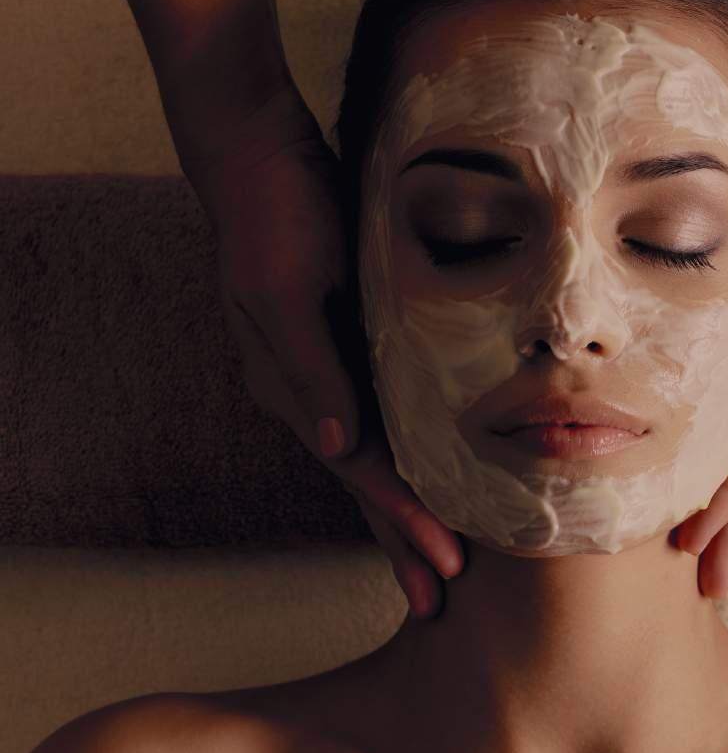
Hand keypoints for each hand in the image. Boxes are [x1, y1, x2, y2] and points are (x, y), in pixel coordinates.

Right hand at [188, 84, 463, 619]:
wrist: (256, 151)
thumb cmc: (274, 212)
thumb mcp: (287, 287)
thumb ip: (312, 369)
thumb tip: (335, 449)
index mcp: (295, 390)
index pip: (361, 472)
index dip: (402, 520)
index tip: (445, 566)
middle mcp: (310, 394)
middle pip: (364, 485)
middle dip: (399, 543)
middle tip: (434, 601)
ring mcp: (327, 374)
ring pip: (374, 461)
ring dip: (403, 512)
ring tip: (435, 561)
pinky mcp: (347, 348)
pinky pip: (382, 419)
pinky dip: (406, 457)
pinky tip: (431, 474)